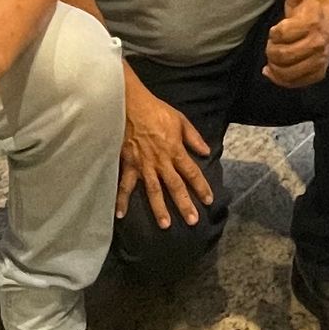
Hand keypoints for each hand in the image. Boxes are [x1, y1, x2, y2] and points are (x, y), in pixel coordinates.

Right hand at [117, 74, 214, 228]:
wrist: (130, 104)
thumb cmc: (155, 110)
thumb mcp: (180, 120)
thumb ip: (193, 138)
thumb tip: (206, 151)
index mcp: (175, 150)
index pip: (192, 172)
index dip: (201, 187)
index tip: (208, 200)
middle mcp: (160, 161)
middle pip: (175, 186)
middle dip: (184, 204)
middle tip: (192, 221)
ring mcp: (143, 165)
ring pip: (153, 191)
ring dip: (159, 209)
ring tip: (165, 225)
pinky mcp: (128, 164)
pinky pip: (124, 185)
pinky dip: (121, 200)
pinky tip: (120, 215)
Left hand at [263, 0, 328, 87]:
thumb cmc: (312, 11)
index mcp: (311, 23)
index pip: (281, 34)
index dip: (274, 33)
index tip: (275, 31)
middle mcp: (317, 44)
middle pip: (282, 55)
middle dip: (271, 51)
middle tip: (271, 45)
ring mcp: (319, 60)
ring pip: (288, 72)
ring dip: (275, 67)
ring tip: (272, 60)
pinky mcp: (319, 72)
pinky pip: (297, 83)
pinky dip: (282, 80)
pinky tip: (273, 72)